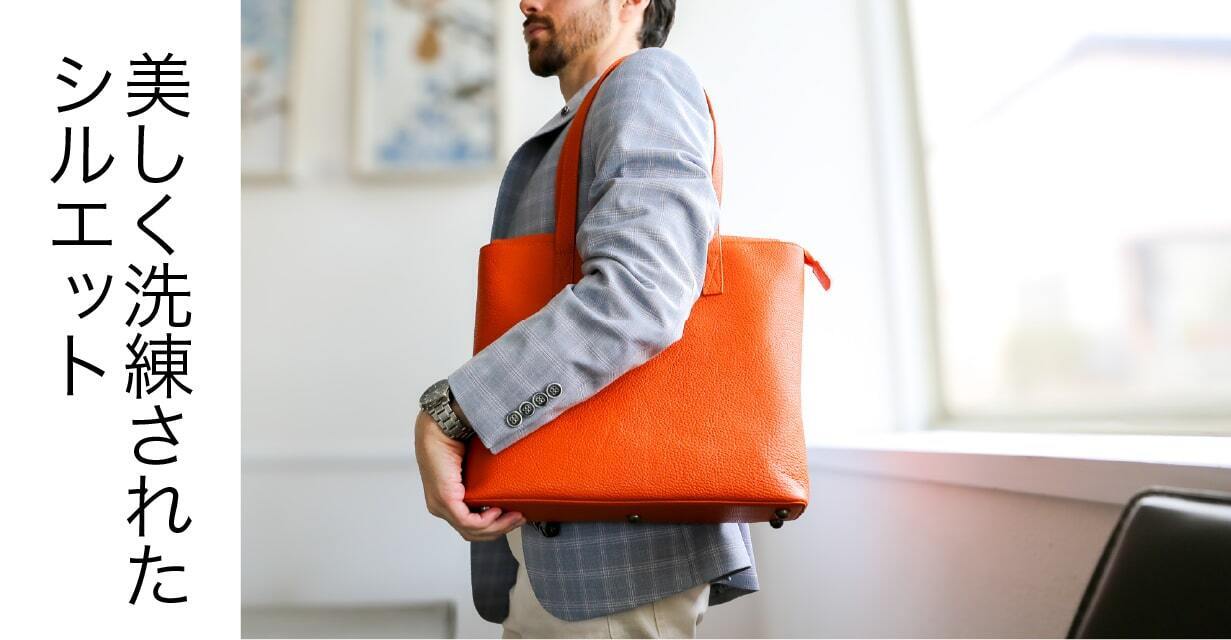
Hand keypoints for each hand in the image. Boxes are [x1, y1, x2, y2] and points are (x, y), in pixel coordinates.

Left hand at [414, 409, 524, 540]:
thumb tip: (510, 483)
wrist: (441, 426)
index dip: (494, 527)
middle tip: (519, 518)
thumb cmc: (455, 440)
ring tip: (515, 515)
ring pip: (471, 531)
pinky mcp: (444, 499)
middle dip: (500, 529)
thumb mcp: (474, 467)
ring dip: (497, 526)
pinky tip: (497, 510)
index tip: (515, 516)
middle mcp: (440, 507)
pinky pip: (467, 522)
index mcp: (446, 501)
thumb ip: (485, 480)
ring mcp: (440, 505)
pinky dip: (486, 520)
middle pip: (473, 533)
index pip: (471, 527)